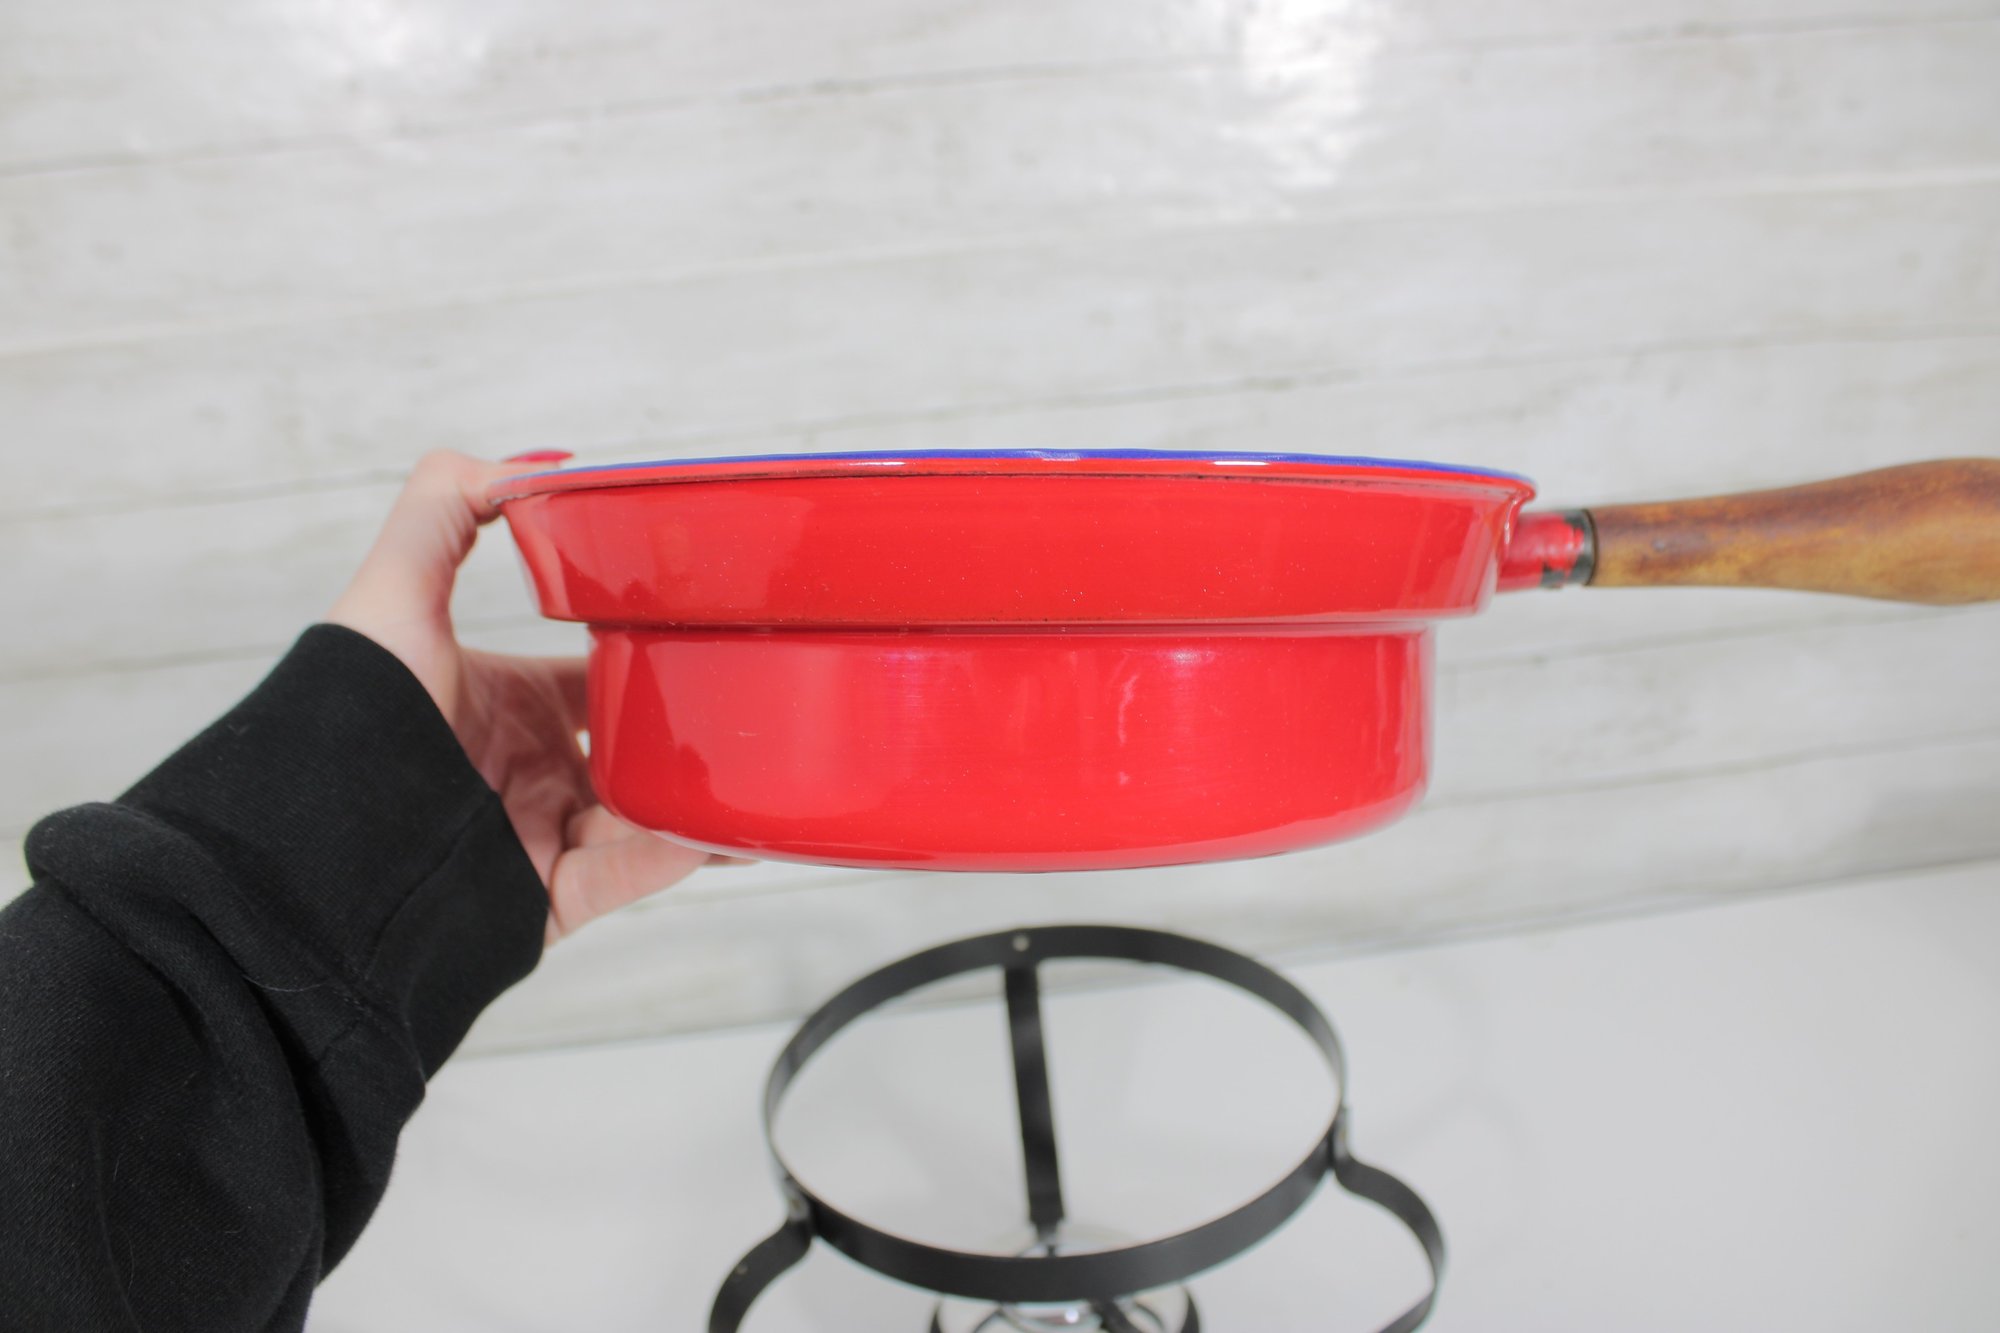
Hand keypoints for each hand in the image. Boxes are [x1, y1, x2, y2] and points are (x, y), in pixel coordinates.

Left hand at [329, 450, 713, 940]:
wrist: (304, 847)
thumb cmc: (342, 717)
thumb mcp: (392, 593)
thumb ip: (448, 508)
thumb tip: (542, 465)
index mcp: (505, 703)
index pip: (600, 676)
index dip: (652, 656)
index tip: (710, 635)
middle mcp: (528, 771)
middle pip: (636, 749)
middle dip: (695, 735)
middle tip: (758, 712)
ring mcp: (540, 838)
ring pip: (648, 820)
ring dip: (703, 803)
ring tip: (766, 783)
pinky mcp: (545, 902)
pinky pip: (627, 878)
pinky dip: (675, 856)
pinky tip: (724, 830)